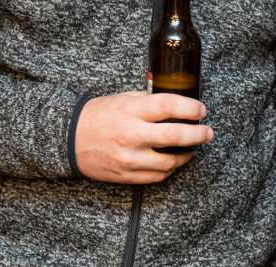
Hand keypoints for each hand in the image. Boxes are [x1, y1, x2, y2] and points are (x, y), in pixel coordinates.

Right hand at [75, 91, 213, 183]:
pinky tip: (176, 160)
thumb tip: (174, 99)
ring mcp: (129, 158)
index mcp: (130, 110)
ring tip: (195, 147)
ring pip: (170, 161)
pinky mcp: (126, 175)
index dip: (190, 107)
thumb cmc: (97, 116)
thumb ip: (148, 99)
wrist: (67, 139)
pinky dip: (171, 169)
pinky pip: (157, 176)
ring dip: (188, 154)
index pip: (169, 106)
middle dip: (198, 134)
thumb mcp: (123, 98)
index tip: (201, 110)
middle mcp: (131, 134)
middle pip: (175, 135)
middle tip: (208, 132)